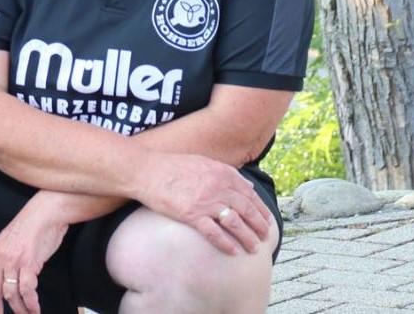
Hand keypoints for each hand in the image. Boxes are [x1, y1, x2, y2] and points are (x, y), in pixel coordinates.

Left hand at [0, 194, 68, 313]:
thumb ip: (3, 259)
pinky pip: (27, 289)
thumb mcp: (9, 242)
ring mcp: (13, 259)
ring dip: (19, 309)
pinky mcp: (28, 261)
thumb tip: (3, 280)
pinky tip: (35, 309)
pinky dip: (31, 303)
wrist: (46, 212)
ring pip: (10, 294)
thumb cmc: (31, 228)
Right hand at [137, 153, 273, 254]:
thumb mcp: (203, 161)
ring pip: (235, 223)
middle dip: (259, 226)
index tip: (267, 220)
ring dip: (247, 238)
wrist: (145, 171)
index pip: (249, 194)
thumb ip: (227, 172)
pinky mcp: (191, 214)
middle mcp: (217, 187)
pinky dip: (226, 244)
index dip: (261, 209)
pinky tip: (233, 251)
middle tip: (266, 237)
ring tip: (254, 248)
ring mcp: (205, 201)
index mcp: (221, 172)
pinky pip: (214, 233)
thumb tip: (248, 184)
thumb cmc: (172, 166)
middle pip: (246, 210)